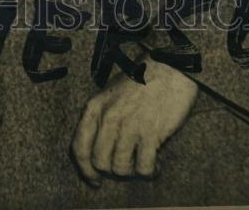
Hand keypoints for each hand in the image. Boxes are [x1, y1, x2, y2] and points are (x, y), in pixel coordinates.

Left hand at [70, 58, 197, 185]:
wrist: (169, 67)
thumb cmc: (141, 80)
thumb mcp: (111, 94)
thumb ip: (102, 118)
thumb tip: (99, 151)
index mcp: (95, 107)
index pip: (79, 148)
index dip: (86, 169)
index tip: (95, 180)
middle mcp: (108, 118)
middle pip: (100, 162)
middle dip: (113, 169)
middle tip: (128, 164)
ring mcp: (129, 126)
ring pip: (120, 168)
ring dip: (132, 171)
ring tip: (143, 161)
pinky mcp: (150, 133)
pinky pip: (143, 168)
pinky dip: (149, 172)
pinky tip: (156, 165)